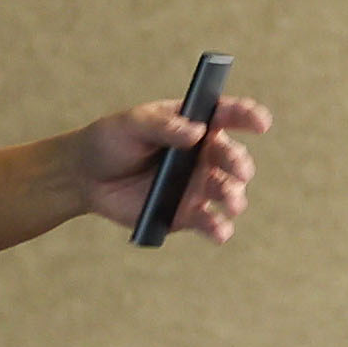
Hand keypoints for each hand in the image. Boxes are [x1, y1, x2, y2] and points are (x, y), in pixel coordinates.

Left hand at [75, 86, 270, 239]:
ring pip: (228, 191)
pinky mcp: (187, 215)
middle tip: (238, 170)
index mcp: (195, 123)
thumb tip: (195, 132)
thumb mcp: (132, 123)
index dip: (249, 116)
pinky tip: (219, 231)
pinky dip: (219, 228)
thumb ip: (163, 125)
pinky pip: (211, 223)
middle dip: (239, 163)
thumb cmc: (112, 141)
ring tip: (229, 201)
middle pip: (232, 157)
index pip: (228, 115)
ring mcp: (197, 186)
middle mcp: (203, 155)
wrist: (86, 177)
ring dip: (233, 196)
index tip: (261, 122)